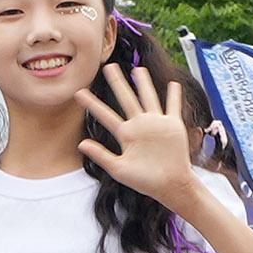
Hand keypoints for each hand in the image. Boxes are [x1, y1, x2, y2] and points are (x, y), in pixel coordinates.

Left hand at [76, 64, 205, 209]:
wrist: (170, 186)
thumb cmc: (144, 181)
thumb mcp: (118, 169)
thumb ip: (101, 155)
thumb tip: (81, 143)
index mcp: (125, 134)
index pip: (105, 115)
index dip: (92, 104)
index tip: (78, 92)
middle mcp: (140, 125)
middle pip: (126, 98)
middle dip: (118, 83)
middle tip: (108, 66)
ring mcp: (156, 124)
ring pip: (148, 97)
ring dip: (144, 83)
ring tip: (138, 68)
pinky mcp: (173, 126)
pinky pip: (173, 107)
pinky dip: (174, 96)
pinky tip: (173, 84)